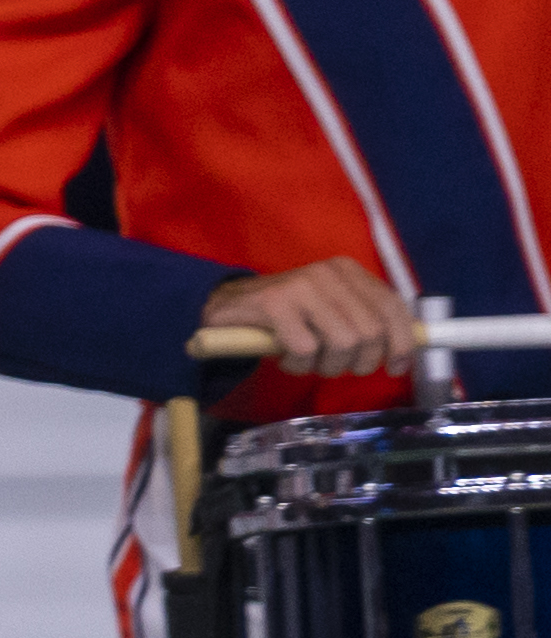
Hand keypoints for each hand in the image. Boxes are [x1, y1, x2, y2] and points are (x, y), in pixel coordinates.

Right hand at [236, 254, 427, 385]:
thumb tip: (410, 347)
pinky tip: (286, 359)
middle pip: (370, 332)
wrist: (227, 307)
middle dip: (359, 362)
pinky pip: (305, 350)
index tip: (395, 367)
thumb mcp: (333, 310)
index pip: (392, 306)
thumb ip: (367, 319)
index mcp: (347, 270)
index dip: (402, 342)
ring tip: (310, 362)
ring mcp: (299, 286)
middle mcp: (327, 272)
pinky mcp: (273, 304)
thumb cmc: (289, 315)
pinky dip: (298, 365)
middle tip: (338, 367)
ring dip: (327, 366)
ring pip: (342, 344)